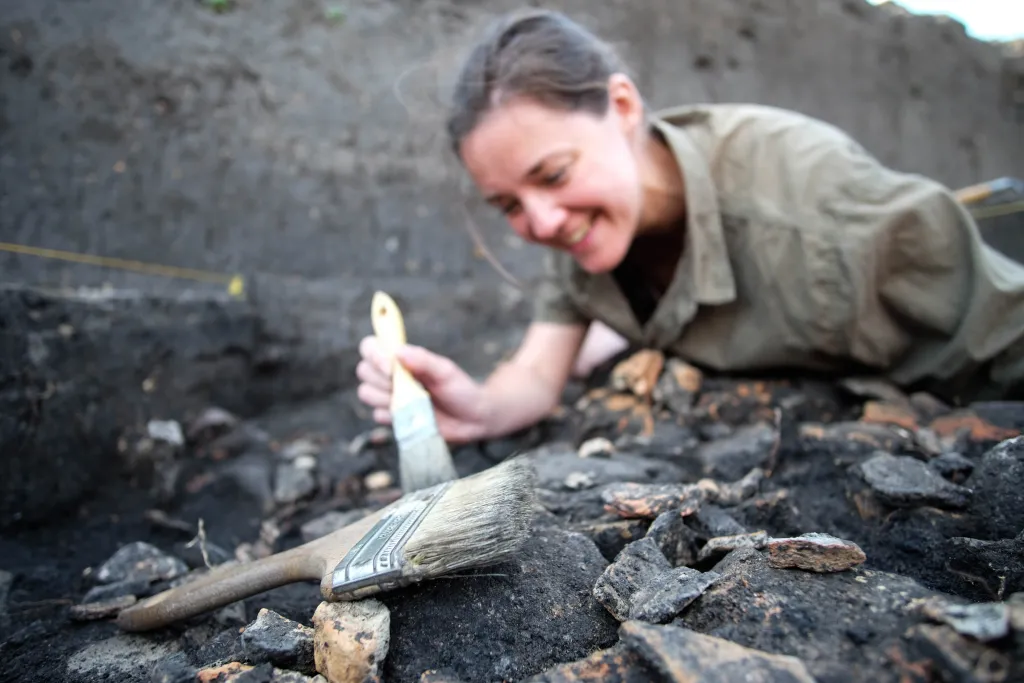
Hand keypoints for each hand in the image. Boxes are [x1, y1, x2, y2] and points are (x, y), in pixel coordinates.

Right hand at [356, 335, 490, 443]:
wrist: (473, 419)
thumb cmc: (461, 389)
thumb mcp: (445, 371)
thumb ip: (423, 360)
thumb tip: (398, 351)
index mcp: (401, 358)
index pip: (370, 347)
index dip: (374, 355)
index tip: (391, 366)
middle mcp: (390, 375)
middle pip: (363, 371)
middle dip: (382, 379)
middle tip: (407, 386)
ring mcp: (390, 397)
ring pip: (366, 393)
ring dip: (386, 398)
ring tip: (413, 401)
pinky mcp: (393, 418)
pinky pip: (377, 416)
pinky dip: (392, 416)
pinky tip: (412, 415)